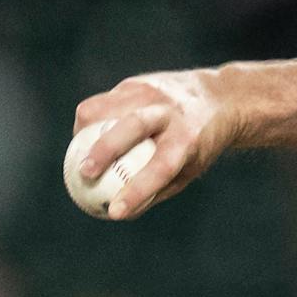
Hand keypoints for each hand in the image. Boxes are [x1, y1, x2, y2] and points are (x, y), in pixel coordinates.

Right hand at [71, 68, 235, 219]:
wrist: (220, 98)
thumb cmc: (198, 144)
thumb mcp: (190, 168)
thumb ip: (156, 189)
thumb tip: (117, 212)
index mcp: (189, 138)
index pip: (160, 168)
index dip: (136, 192)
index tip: (114, 213)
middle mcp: (170, 112)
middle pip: (134, 126)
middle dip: (104, 150)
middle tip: (84, 173)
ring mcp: (152, 92)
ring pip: (107, 107)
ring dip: (84, 131)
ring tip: (76, 154)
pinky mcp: (136, 83)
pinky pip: (101, 102)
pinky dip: (88, 121)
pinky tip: (85, 136)